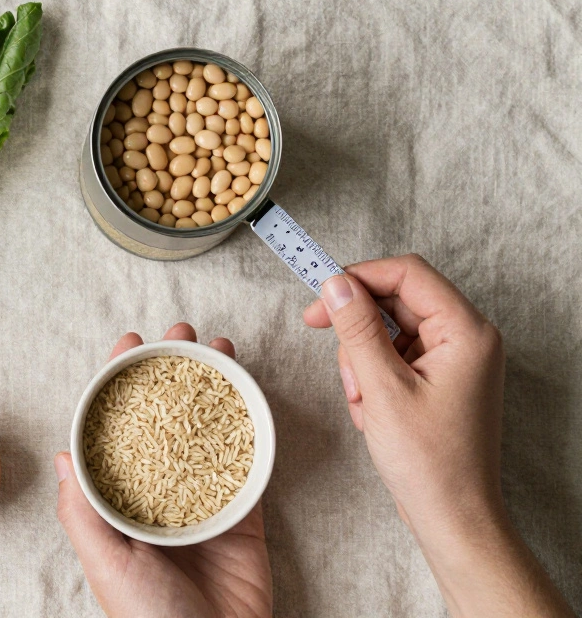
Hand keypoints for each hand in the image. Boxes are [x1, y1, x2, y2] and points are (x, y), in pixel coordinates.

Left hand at [55, 323, 271, 617]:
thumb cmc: (149, 617)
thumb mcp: (106, 562)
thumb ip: (83, 511)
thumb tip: (63, 456)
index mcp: (120, 501)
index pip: (115, 430)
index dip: (120, 385)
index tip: (129, 346)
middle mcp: (159, 492)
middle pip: (165, 418)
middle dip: (171, 372)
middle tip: (181, 334)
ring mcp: (203, 498)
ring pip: (207, 428)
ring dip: (212, 385)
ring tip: (220, 348)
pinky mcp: (244, 511)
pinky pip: (248, 460)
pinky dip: (250, 423)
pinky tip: (250, 390)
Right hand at [305, 254, 571, 616]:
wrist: (451, 514)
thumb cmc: (430, 461)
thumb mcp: (382, 388)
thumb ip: (357, 329)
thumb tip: (336, 284)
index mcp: (466, 331)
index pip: (407, 273)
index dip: (359, 278)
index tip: (321, 296)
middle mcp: (466, 338)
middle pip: (395, 301)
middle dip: (359, 333)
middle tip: (342, 364)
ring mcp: (453, 359)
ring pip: (387, 330)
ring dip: (362, 361)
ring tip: (365, 403)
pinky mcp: (438, 378)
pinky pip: (393, 356)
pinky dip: (372, 378)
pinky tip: (373, 411)